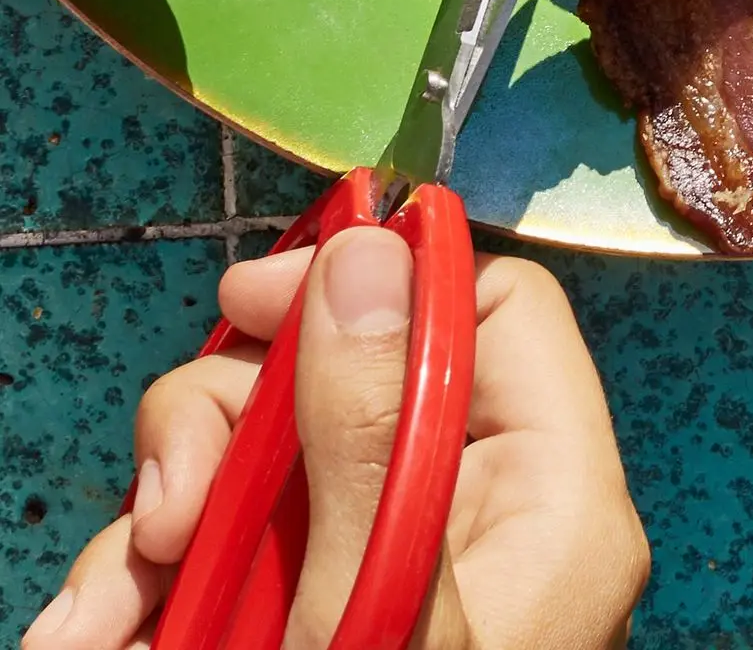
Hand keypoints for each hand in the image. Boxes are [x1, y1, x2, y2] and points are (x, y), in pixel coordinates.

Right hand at [23, 229, 649, 649]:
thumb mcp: (374, 612)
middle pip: (348, 380)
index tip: (260, 303)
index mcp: (550, 507)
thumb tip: (372, 251)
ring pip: (250, 473)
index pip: (495, 316)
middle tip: (165, 513)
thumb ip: (379, 434)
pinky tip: (92, 645)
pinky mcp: (284, 629)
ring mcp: (365, 585)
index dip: (382, 284)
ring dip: (152, 535)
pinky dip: (132, 601)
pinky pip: (202, 565)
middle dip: (226, 432)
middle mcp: (468, 528)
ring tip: (114, 621)